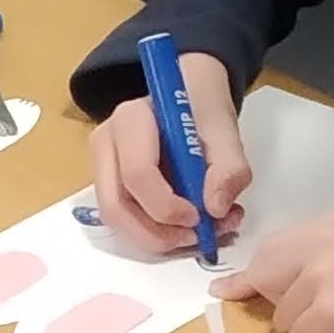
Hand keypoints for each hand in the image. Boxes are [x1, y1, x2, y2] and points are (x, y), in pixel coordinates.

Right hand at [86, 50, 248, 251]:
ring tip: (201, 233)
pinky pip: (126, 219)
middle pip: (116, 206)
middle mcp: (107, 144)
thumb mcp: (225, 128)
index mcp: (130, 120)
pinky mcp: (113, 185)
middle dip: (157, 234)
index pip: (137, 174)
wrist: (190, 94)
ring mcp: (104, 167)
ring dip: (158, 238)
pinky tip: (189, 226)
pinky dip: (156, 233)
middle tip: (197, 238)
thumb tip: (215, 209)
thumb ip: (228, 166)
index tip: (201, 217)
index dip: (167, 206)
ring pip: (117, 220)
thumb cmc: (202, 106)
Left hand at [224, 209, 333, 332]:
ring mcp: (325, 273)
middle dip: (283, 308)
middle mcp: (324, 238)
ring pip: (283, 319)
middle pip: (266, 279)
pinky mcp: (331, 310)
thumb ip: (316, 267)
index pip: (272, 249)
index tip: (227, 291)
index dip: (254, 277)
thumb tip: (240, 288)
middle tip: (321, 323)